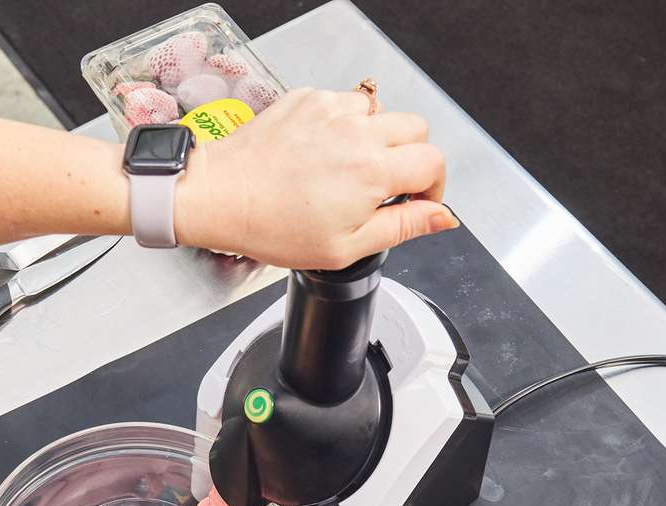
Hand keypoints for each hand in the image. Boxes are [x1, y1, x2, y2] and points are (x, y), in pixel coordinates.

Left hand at [175, 87, 454, 269]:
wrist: (222, 196)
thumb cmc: (273, 226)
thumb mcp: (346, 246)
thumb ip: (402, 227)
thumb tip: (443, 217)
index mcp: (372, 171)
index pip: (433, 162)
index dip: (432, 187)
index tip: (415, 201)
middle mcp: (357, 132)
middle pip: (416, 128)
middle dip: (411, 156)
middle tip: (385, 185)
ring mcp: (331, 110)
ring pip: (381, 112)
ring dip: (377, 137)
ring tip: (349, 167)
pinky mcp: (307, 99)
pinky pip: (344, 103)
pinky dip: (343, 124)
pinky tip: (321, 152)